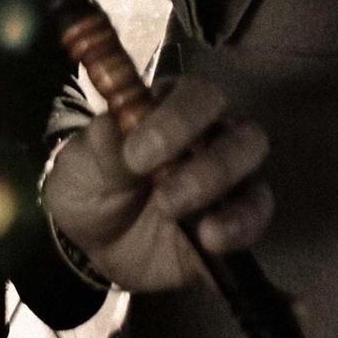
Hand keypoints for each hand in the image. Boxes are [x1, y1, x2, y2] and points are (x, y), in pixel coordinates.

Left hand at [41, 77, 272, 291]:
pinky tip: (210, 242)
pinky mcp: (233, 224)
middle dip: (211, 165)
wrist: (91, 243)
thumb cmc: (91, 182)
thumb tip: (112, 128)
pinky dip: (240, 230)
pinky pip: (255, 221)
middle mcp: (211, 136)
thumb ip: (101, 146)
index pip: (197, 95)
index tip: (138, 155)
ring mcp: (228, 181)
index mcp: (173, 106)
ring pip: (253, 173)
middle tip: (165, 197)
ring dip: (223, 194)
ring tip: (185, 221)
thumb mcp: (82, 164)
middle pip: (243, 132)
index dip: (177, 120)